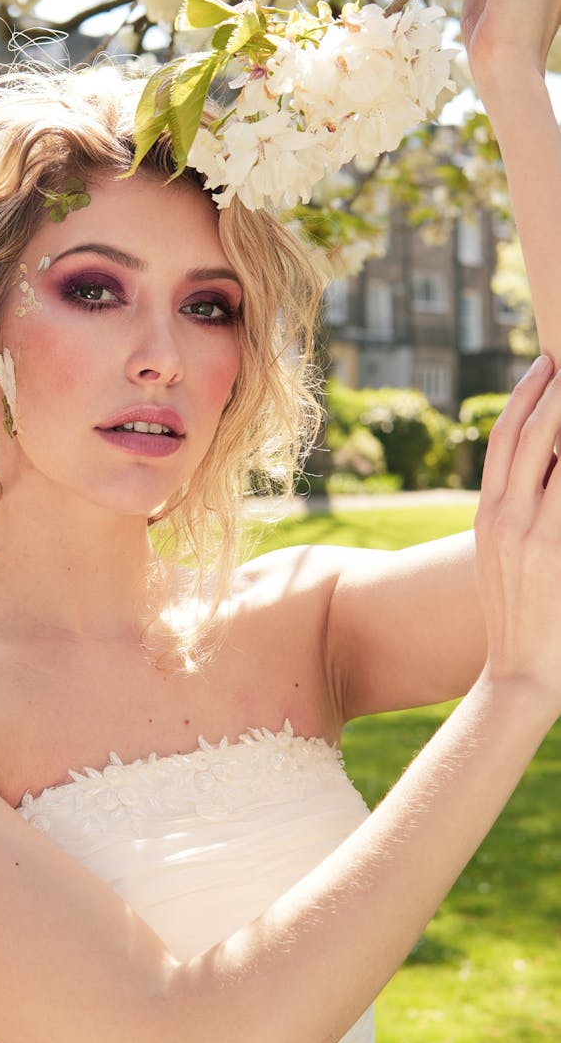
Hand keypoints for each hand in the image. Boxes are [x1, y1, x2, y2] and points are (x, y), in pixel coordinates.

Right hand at [476, 354, 560, 708]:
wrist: (521, 675)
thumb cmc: (523, 623)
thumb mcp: (504, 563)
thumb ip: (519, 522)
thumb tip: (546, 482)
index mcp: (488, 517)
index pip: (502, 442)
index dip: (523, 398)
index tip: (542, 368)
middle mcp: (503, 518)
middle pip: (526, 434)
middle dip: (551, 389)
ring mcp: (529, 533)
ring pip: (551, 453)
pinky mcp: (554, 549)